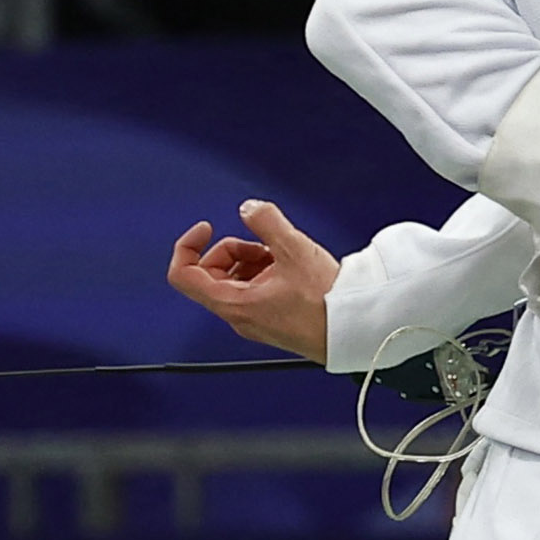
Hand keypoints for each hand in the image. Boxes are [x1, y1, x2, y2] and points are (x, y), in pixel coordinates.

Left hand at [170, 199, 337, 361]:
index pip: (183, 274)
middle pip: (211, 274)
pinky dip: (266, 274)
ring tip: (283, 257)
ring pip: (234, 281)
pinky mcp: (271, 320)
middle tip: (261, 244)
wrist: (356, 330)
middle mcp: (238, 315)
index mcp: (232, 302)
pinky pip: (254, 292)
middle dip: (231, 250)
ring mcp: (254, 319)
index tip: (206, 229)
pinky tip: (292, 269)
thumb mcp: (295, 250)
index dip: (188, 245)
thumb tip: (250, 209)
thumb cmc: (327, 305)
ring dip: (251, 261)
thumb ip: (266, 221)